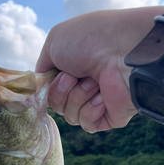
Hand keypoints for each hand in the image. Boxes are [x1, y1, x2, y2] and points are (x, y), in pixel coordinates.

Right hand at [35, 7, 163, 132]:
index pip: (50, 90)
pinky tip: (102, 96)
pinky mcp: (109, 117)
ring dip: (78, 97)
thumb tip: (41, 83)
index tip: (53, 76)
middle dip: (61, 91)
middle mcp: (84, 86)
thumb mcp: (55, 42)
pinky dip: (91, 110)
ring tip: (94, 81)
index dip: (49, 86)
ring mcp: (97, 102)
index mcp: (73, 70)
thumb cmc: (90, 40)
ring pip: (70, 117)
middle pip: (57, 106)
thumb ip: (43, 65)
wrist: (122, 50)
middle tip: (76, 75)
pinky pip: (87, 125)